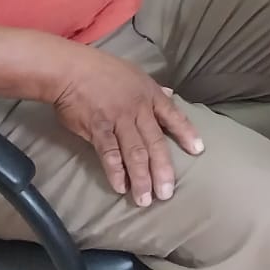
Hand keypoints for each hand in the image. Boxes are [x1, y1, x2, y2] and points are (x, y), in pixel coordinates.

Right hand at [52, 46, 202, 204]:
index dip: (186, 133)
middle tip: (167, 193)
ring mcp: (119, 120)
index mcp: (150, 95)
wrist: (71, 69)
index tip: (198, 150)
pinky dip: (116, 172)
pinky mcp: (98, 129)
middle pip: (155, 143)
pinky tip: (121, 187)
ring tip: (145, 200)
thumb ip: (154, 89)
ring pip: (135, 153)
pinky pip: (110, 154)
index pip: (173, 116)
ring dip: (141, 178)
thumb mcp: (135, 74)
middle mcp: (138, 110)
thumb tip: (171, 94)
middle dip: (163, 169)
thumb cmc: (102, 71)